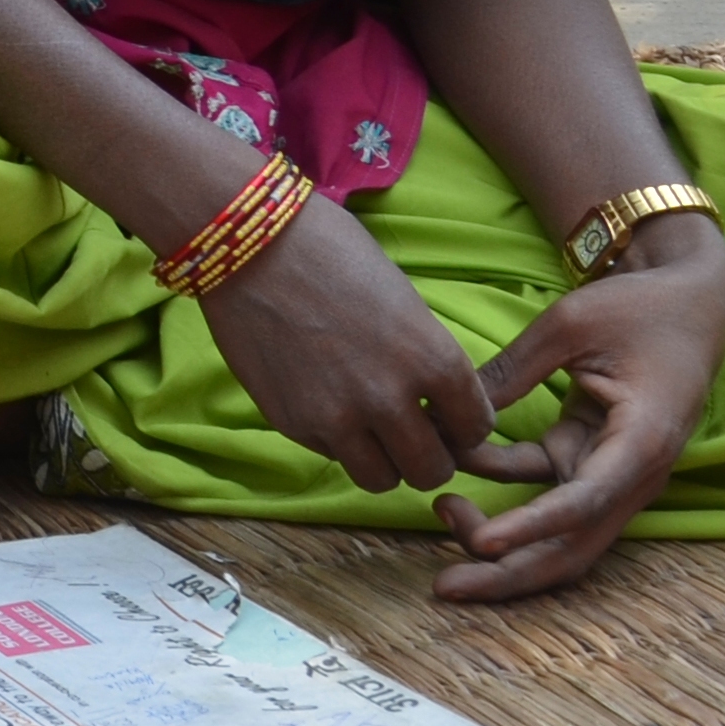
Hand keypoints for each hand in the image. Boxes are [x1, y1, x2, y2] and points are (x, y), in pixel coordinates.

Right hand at [193, 197, 494, 496]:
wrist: (248, 245)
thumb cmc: (332, 253)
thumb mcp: (404, 303)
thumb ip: (425, 359)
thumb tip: (433, 403)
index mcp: (434, 360)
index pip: (476, 429)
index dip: (466, 425)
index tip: (449, 417)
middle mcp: (390, 399)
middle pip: (432, 470)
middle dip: (428, 455)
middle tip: (413, 432)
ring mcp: (336, 417)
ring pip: (382, 480)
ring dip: (383, 461)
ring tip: (370, 430)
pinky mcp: (290, 423)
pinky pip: (332, 455)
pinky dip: (337, 441)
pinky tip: (325, 401)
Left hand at [431, 224, 724, 599]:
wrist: (684, 303)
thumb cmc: (638, 310)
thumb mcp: (569, 325)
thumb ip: (511, 372)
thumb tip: (450, 415)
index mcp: (641, 441)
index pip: (584, 502)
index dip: (533, 527)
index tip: (483, 542)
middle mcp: (632, 472)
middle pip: (573, 546)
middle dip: (509, 573)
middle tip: (444, 586)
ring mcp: (610, 471)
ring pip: (556, 532)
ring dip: (500, 539)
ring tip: (439, 514)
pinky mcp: (588, 459)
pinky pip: (542, 491)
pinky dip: (500, 491)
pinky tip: (453, 470)